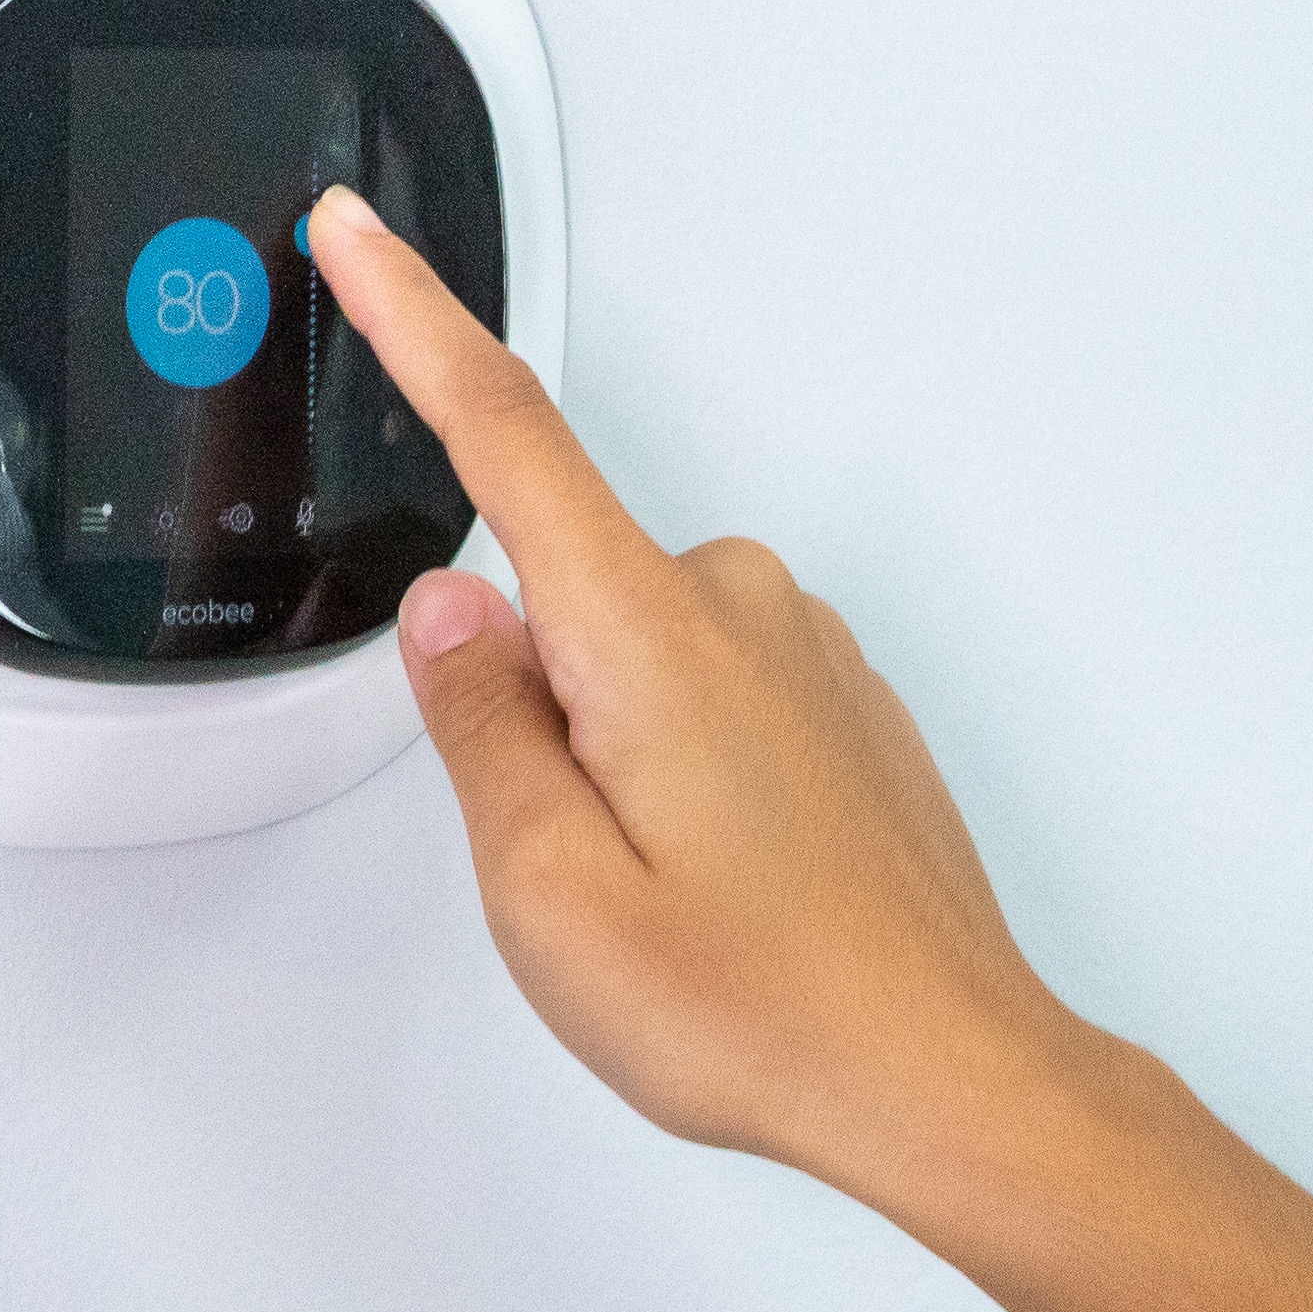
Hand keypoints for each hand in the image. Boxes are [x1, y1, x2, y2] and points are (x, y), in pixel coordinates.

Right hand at [304, 185, 1094, 1217]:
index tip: (360, 235)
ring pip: (634, 670)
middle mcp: (742, 610)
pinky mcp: (846, 705)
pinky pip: (709, 708)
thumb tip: (453, 612)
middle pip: (559, 604)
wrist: (951, 1076)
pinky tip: (732, 898)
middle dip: (533, 728)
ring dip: (616, 772)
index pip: (504, 430)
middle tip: (595, 877)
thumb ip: (480, 722)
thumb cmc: (774, 1005)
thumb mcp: (550, 888)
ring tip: (680, 906)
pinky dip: (687, 791)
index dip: (416, 321)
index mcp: (650, 631)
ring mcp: (808, 654)